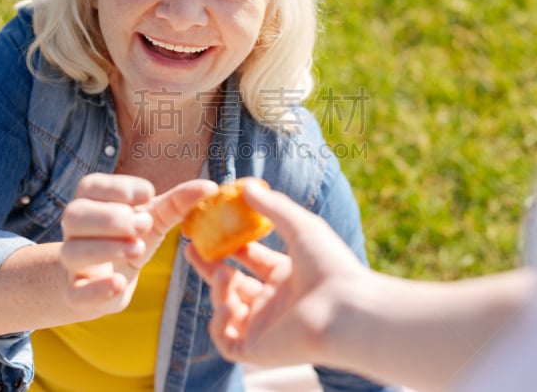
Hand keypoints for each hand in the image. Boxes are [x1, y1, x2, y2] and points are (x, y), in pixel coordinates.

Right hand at [61, 174, 216, 317]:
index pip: (91, 186)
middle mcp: (75, 230)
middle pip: (75, 215)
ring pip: (73, 251)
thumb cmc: (130, 238)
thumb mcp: (155, 218)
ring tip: (137, 249)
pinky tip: (120, 284)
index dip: (117, 188)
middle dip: (111, 218)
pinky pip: (76, 292)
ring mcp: (72, 263)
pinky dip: (98, 288)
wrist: (107, 279)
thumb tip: (211, 187)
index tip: (148, 195)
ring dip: (107, 248)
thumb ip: (179, 201)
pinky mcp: (76, 294)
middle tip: (143, 226)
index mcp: (92, 202)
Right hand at [185, 180, 367, 366]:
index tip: (213, 228)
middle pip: (233, 285)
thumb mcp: (300, 227)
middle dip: (210, 267)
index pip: (252, 259)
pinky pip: (226, 341)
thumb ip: (272, 207)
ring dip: (217, 291)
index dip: (231, 246)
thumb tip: (246, 185)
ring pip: (227, 310)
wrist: (346, 311)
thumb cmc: (331, 267)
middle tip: (190, 248)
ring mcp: (266, 328)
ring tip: (222, 274)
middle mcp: (276, 303)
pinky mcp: (258, 351)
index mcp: (289, 276)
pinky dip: (220, 321)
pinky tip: (230, 305)